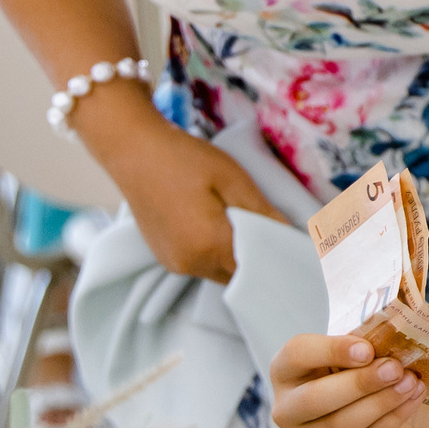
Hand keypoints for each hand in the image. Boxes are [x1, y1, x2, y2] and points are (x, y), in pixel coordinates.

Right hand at [77, 91, 285, 282]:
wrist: (132, 151)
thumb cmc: (184, 159)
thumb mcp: (232, 179)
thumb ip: (263, 213)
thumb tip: (292, 238)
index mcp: (210, 246)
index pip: (257, 270)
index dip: (277, 260)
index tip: (296, 249)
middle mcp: (191, 265)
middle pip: (239, 276)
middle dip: (259, 260)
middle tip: (277, 236)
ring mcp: (175, 265)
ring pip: (221, 273)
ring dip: (237, 257)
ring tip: (249, 227)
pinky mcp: (165, 258)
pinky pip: (202, 266)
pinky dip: (217, 254)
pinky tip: (220, 227)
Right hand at [271, 335, 424, 427]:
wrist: (373, 405)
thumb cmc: (359, 368)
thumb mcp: (355, 350)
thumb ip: (363, 345)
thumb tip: (389, 341)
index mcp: (285, 370)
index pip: (297, 355)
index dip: (332, 350)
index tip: (368, 349)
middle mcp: (285, 410)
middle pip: (315, 399)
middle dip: (360, 383)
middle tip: (396, 369)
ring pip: (341, 425)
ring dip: (381, 403)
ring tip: (411, 383)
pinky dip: (393, 420)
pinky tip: (412, 400)